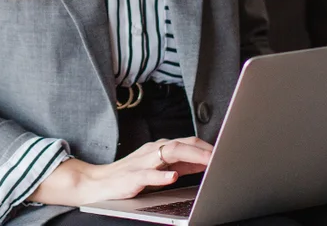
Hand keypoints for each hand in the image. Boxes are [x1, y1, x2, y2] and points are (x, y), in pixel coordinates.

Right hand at [27, 136, 213, 206]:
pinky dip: (161, 176)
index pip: (190, 143)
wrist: (98, 183)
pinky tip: (172, 177)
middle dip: (205, 149)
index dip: (209, 147)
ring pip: (170, 153)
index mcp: (162, 149)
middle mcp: (154, 151)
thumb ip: (183, 165)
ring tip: (208, 162)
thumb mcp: (161, 168)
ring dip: (191, 157)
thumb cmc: (130, 176)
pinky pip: (148, 174)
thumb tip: (208, 162)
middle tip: (224, 156)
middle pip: (184, 144)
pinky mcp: (131, 177)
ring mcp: (143, 162)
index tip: (228, 152)